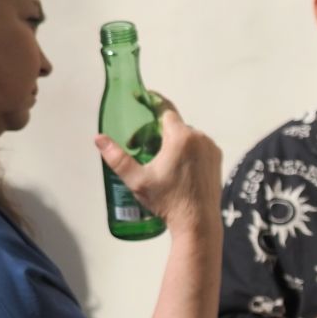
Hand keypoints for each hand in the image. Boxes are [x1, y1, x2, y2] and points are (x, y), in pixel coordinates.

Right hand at [94, 94, 222, 233]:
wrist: (198, 220)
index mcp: (181, 137)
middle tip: (139, 148)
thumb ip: (117, 157)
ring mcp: (212, 148)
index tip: (142, 97)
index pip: (166, 110)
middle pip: (174, 125)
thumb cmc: (167, 200)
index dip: (153, 102)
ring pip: (187, 136)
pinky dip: (186, 149)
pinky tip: (175, 166)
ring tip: (157, 160)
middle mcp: (200, 137)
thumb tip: (99, 138)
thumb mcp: (137, 179)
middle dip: (155, 132)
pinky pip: (198, 146)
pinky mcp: (217, 159)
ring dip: (171, 141)